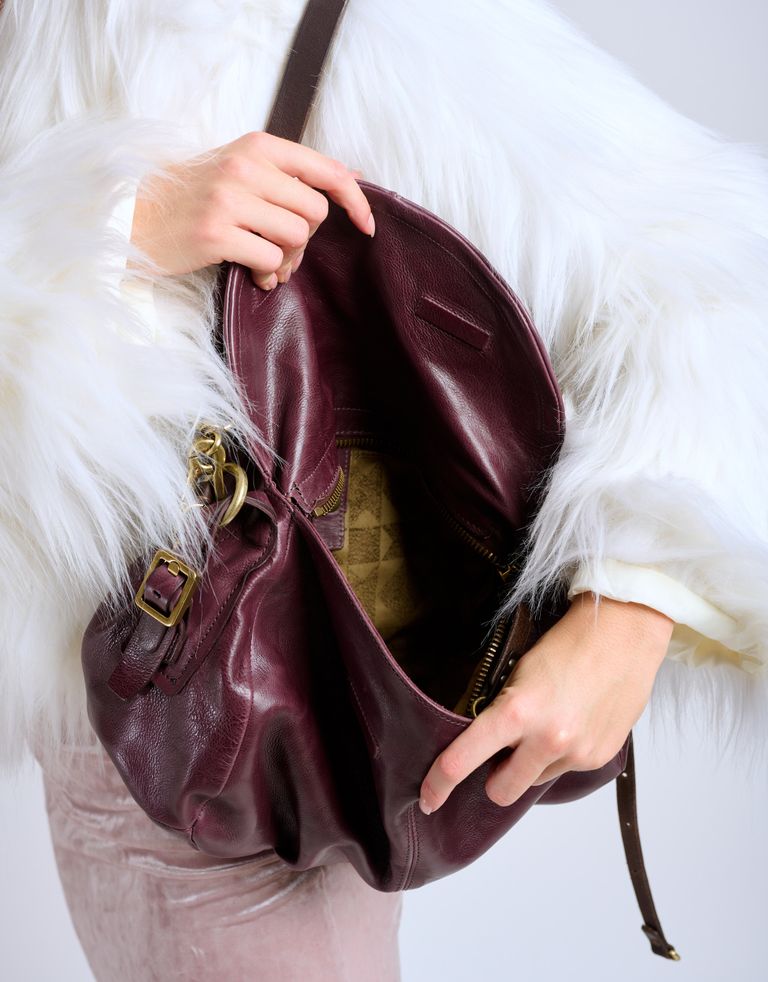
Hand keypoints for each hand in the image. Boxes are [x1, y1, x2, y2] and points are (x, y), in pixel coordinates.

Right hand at [128, 130, 371, 289]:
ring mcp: (228, 199)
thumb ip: (292, 171)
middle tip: (285, 249)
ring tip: (270, 264)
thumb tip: (353, 173)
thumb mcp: (242, 167)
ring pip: (296, 236)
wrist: (136, 214)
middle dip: (308, 238)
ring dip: (289, 259)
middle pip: (315, 211)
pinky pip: (270, 259)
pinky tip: (256, 275)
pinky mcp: (216, 233)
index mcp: (257, 145)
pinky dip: (269, 274)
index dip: (356, 200)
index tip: (367, 226)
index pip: (326, 170)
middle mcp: (244, 166)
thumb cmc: (194, 194)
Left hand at [418, 592, 674, 812]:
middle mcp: (547, 740)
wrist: (625, 632)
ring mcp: (576, 753)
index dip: (438, 784)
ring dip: (530, 764)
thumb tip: (483, 741)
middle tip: (499, 752)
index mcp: (516, 712)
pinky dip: (560, 755)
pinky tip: (571, 721)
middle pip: (500, 791)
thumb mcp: (518, 668)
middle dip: (494, 778)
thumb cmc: (570, 640)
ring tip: (545, 724)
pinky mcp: (599, 757)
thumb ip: (501, 709)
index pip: (462, 761)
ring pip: (534, 782)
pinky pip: (565, 770)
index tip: (427, 799)